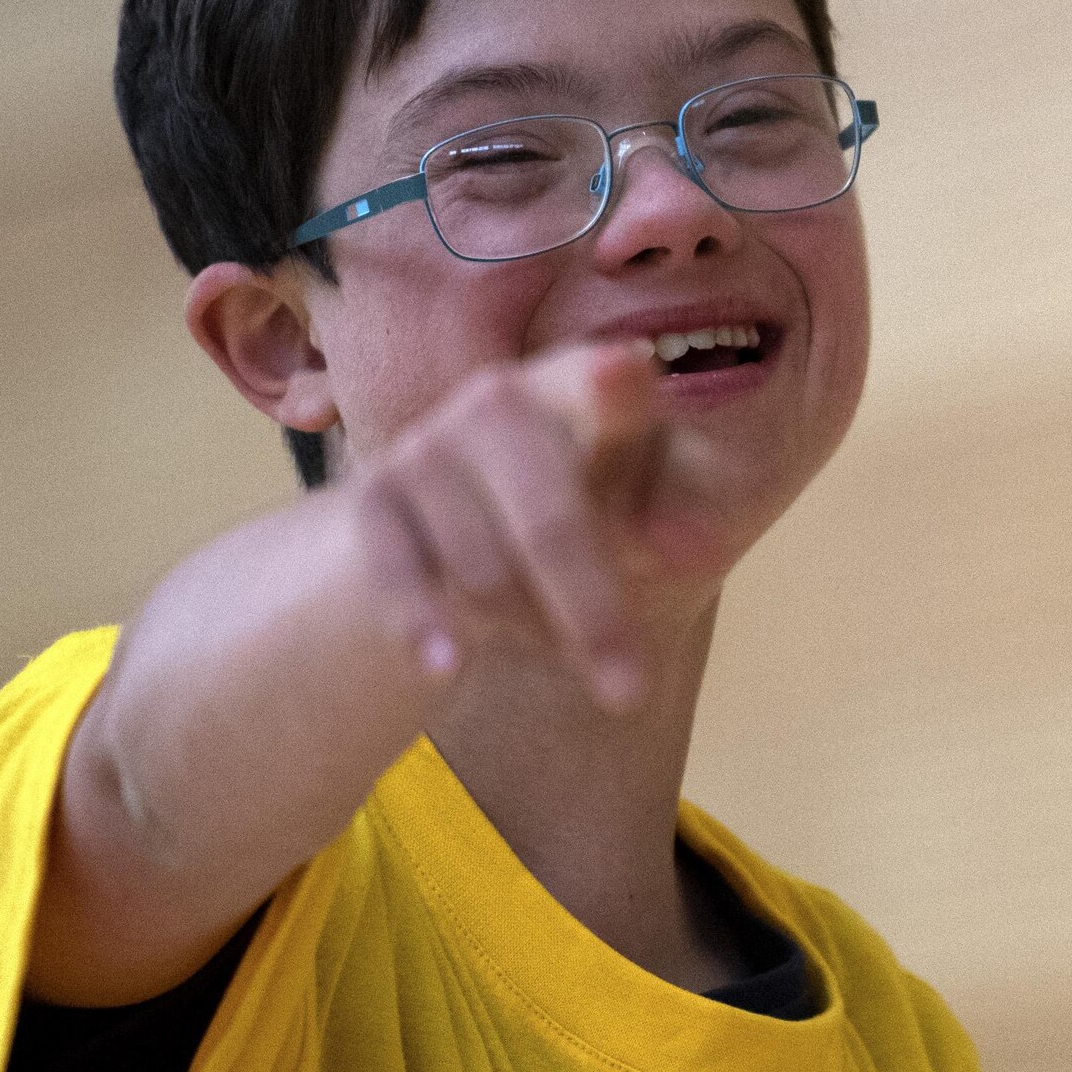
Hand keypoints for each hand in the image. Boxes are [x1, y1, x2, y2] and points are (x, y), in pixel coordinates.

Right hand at [348, 339, 734, 710]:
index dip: (613, 386)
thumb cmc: (568, 495)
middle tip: (630, 696)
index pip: (606, 387)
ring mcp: (429, 445)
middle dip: (592, 615)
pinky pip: (399, 575)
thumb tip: (697, 546)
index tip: (624, 375)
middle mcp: (500, 401)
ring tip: (545, 638)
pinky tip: (445, 669)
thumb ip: (668, 520)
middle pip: (553, 524)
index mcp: (579, 388)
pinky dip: (422, 625)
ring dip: (528, 629)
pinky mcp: (374, 497)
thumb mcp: (629, 504)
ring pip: (487, 574)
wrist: (444, 507)